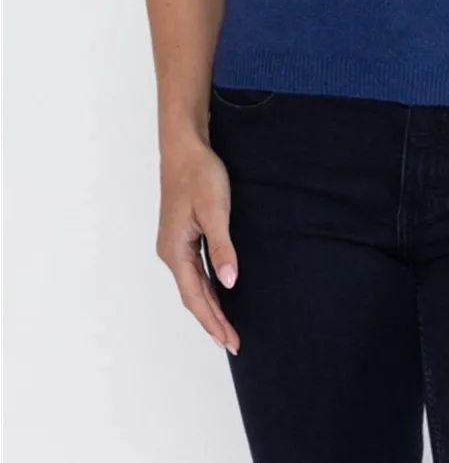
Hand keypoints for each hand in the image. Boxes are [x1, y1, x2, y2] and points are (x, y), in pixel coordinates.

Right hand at [156, 136, 239, 355]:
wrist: (184, 148)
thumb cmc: (199, 175)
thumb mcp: (215, 210)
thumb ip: (222, 248)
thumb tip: (229, 283)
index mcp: (175, 251)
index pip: (196, 297)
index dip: (213, 321)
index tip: (230, 342)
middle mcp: (170, 253)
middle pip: (193, 296)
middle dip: (213, 321)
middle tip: (233, 343)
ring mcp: (174, 245)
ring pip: (193, 285)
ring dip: (210, 307)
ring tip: (227, 328)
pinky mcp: (182, 236)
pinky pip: (194, 271)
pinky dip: (207, 288)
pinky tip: (218, 293)